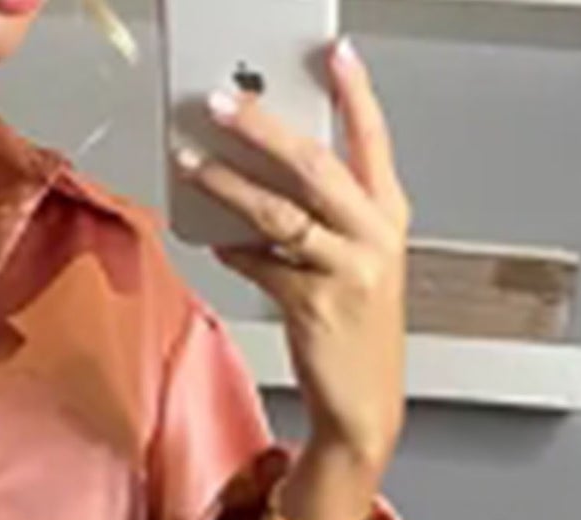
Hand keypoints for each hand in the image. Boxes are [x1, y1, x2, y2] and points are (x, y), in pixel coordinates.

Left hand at [177, 37, 408, 479]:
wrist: (364, 406)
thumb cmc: (356, 331)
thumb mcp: (357, 262)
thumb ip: (326, 218)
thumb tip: (266, 176)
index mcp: (388, 216)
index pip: (372, 139)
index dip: (354, 93)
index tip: (333, 52)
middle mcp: (373, 236)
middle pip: (314, 165)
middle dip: (262, 128)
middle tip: (221, 103)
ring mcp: (345, 271)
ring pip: (278, 212)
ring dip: (227, 184)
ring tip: (192, 162)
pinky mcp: (313, 306)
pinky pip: (262, 266)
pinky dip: (234, 252)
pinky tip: (215, 243)